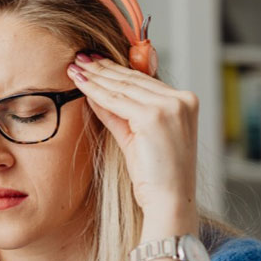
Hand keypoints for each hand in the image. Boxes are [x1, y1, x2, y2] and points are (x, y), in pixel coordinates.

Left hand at [67, 53, 198, 224]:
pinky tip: (81, 83)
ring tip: (75, 67)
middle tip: (80, 58)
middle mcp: (182, 100)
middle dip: (103, 68)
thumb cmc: (155, 177)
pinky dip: (96, 91)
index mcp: (185, 102)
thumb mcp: (137, 138)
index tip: (95, 62)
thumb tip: (96, 95)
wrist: (169, 202)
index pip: (144, 80)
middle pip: (133, 78)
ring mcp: (170, 106)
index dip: (116, 70)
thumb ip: (120, 114)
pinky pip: (117, 100)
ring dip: (96, 76)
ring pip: (123, 86)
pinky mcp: (154, 116)